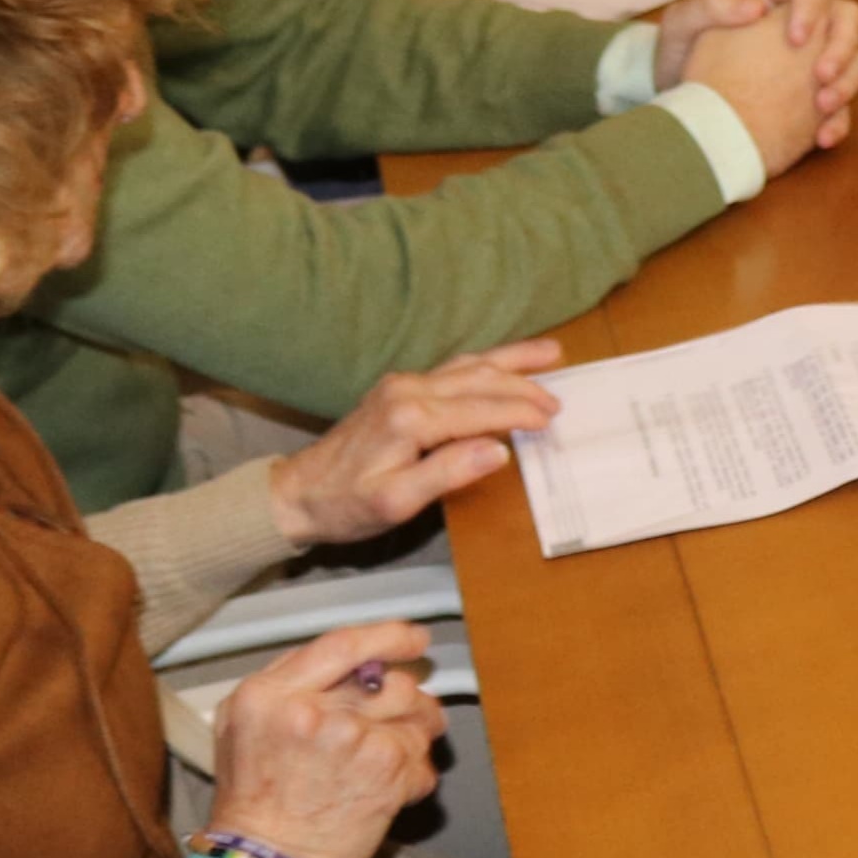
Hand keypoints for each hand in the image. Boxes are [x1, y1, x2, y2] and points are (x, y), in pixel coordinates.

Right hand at [204, 621, 448, 857]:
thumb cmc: (255, 803)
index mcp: (268, 695)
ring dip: (415, 733)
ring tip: (388, 759)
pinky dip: (413, 773)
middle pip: (390, 680)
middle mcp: (311, 710)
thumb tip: (351, 659)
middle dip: (403, 701)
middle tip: (395, 723)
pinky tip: (383, 790)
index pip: (343, 645)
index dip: (388, 637)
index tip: (413, 638)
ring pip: (417, 712)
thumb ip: (289, 682)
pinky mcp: (387, 768)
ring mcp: (353, 737)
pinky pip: (423, 754)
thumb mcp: (241, 726)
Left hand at [268, 346, 562, 548]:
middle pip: (481, 379)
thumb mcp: (397, 502)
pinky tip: (500, 362)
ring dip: (512, 360)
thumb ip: (448, 473)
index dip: (521, 413)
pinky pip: (453, 368)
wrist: (298, 494)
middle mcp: (408, 391)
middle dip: (525, 386)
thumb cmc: (346, 505)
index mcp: (411, 418)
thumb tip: (499, 451)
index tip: (552, 421)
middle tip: (560, 401)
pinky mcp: (398, 389)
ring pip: (469, 365)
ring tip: (550, 353)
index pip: (482, 409)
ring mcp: (402, 386)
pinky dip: (486, 362)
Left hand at [655, 0, 857, 151]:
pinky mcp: (814, 97)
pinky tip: (821, 137)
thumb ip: (712, 3)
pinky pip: (844, 104)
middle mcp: (799, 22)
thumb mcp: (681, 26)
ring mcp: (811, 61)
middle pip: (847, 15)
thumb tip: (758, 7)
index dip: (814, 2)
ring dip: (848, 82)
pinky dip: (839, 121)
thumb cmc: (676, 58)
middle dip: (843, 44)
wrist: (676, 109)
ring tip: (823, 107)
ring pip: (855, 58)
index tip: (795, 38)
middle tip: (819, 75)